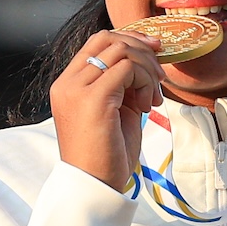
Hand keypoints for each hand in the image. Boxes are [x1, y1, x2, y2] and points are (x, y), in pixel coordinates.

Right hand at [49, 27, 165, 194]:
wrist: (94, 187)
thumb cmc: (105, 155)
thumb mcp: (113, 110)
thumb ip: (121, 84)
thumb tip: (146, 60)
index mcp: (67, 86)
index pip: (97, 44)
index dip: (129, 41)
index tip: (154, 54)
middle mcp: (67, 83)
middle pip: (107, 39)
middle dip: (140, 48)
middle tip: (159, 73)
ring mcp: (77, 89)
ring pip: (121, 51)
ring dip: (146, 69)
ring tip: (152, 98)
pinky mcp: (94, 98)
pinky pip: (128, 68)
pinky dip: (145, 81)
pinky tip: (147, 105)